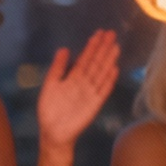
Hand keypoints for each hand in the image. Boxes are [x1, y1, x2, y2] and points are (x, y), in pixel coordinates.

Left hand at [36, 30, 120, 153]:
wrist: (53, 132)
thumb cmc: (50, 109)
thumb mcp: (50, 84)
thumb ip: (58, 67)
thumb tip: (64, 48)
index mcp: (73, 77)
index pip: (85, 58)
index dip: (92, 46)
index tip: (99, 33)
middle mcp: (84, 83)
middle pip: (95, 62)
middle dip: (103, 48)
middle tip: (111, 33)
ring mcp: (91, 92)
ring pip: (101, 73)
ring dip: (108, 60)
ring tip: (115, 46)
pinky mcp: (95, 104)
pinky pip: (103, 90)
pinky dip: (109, 80)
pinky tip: (114, 69)